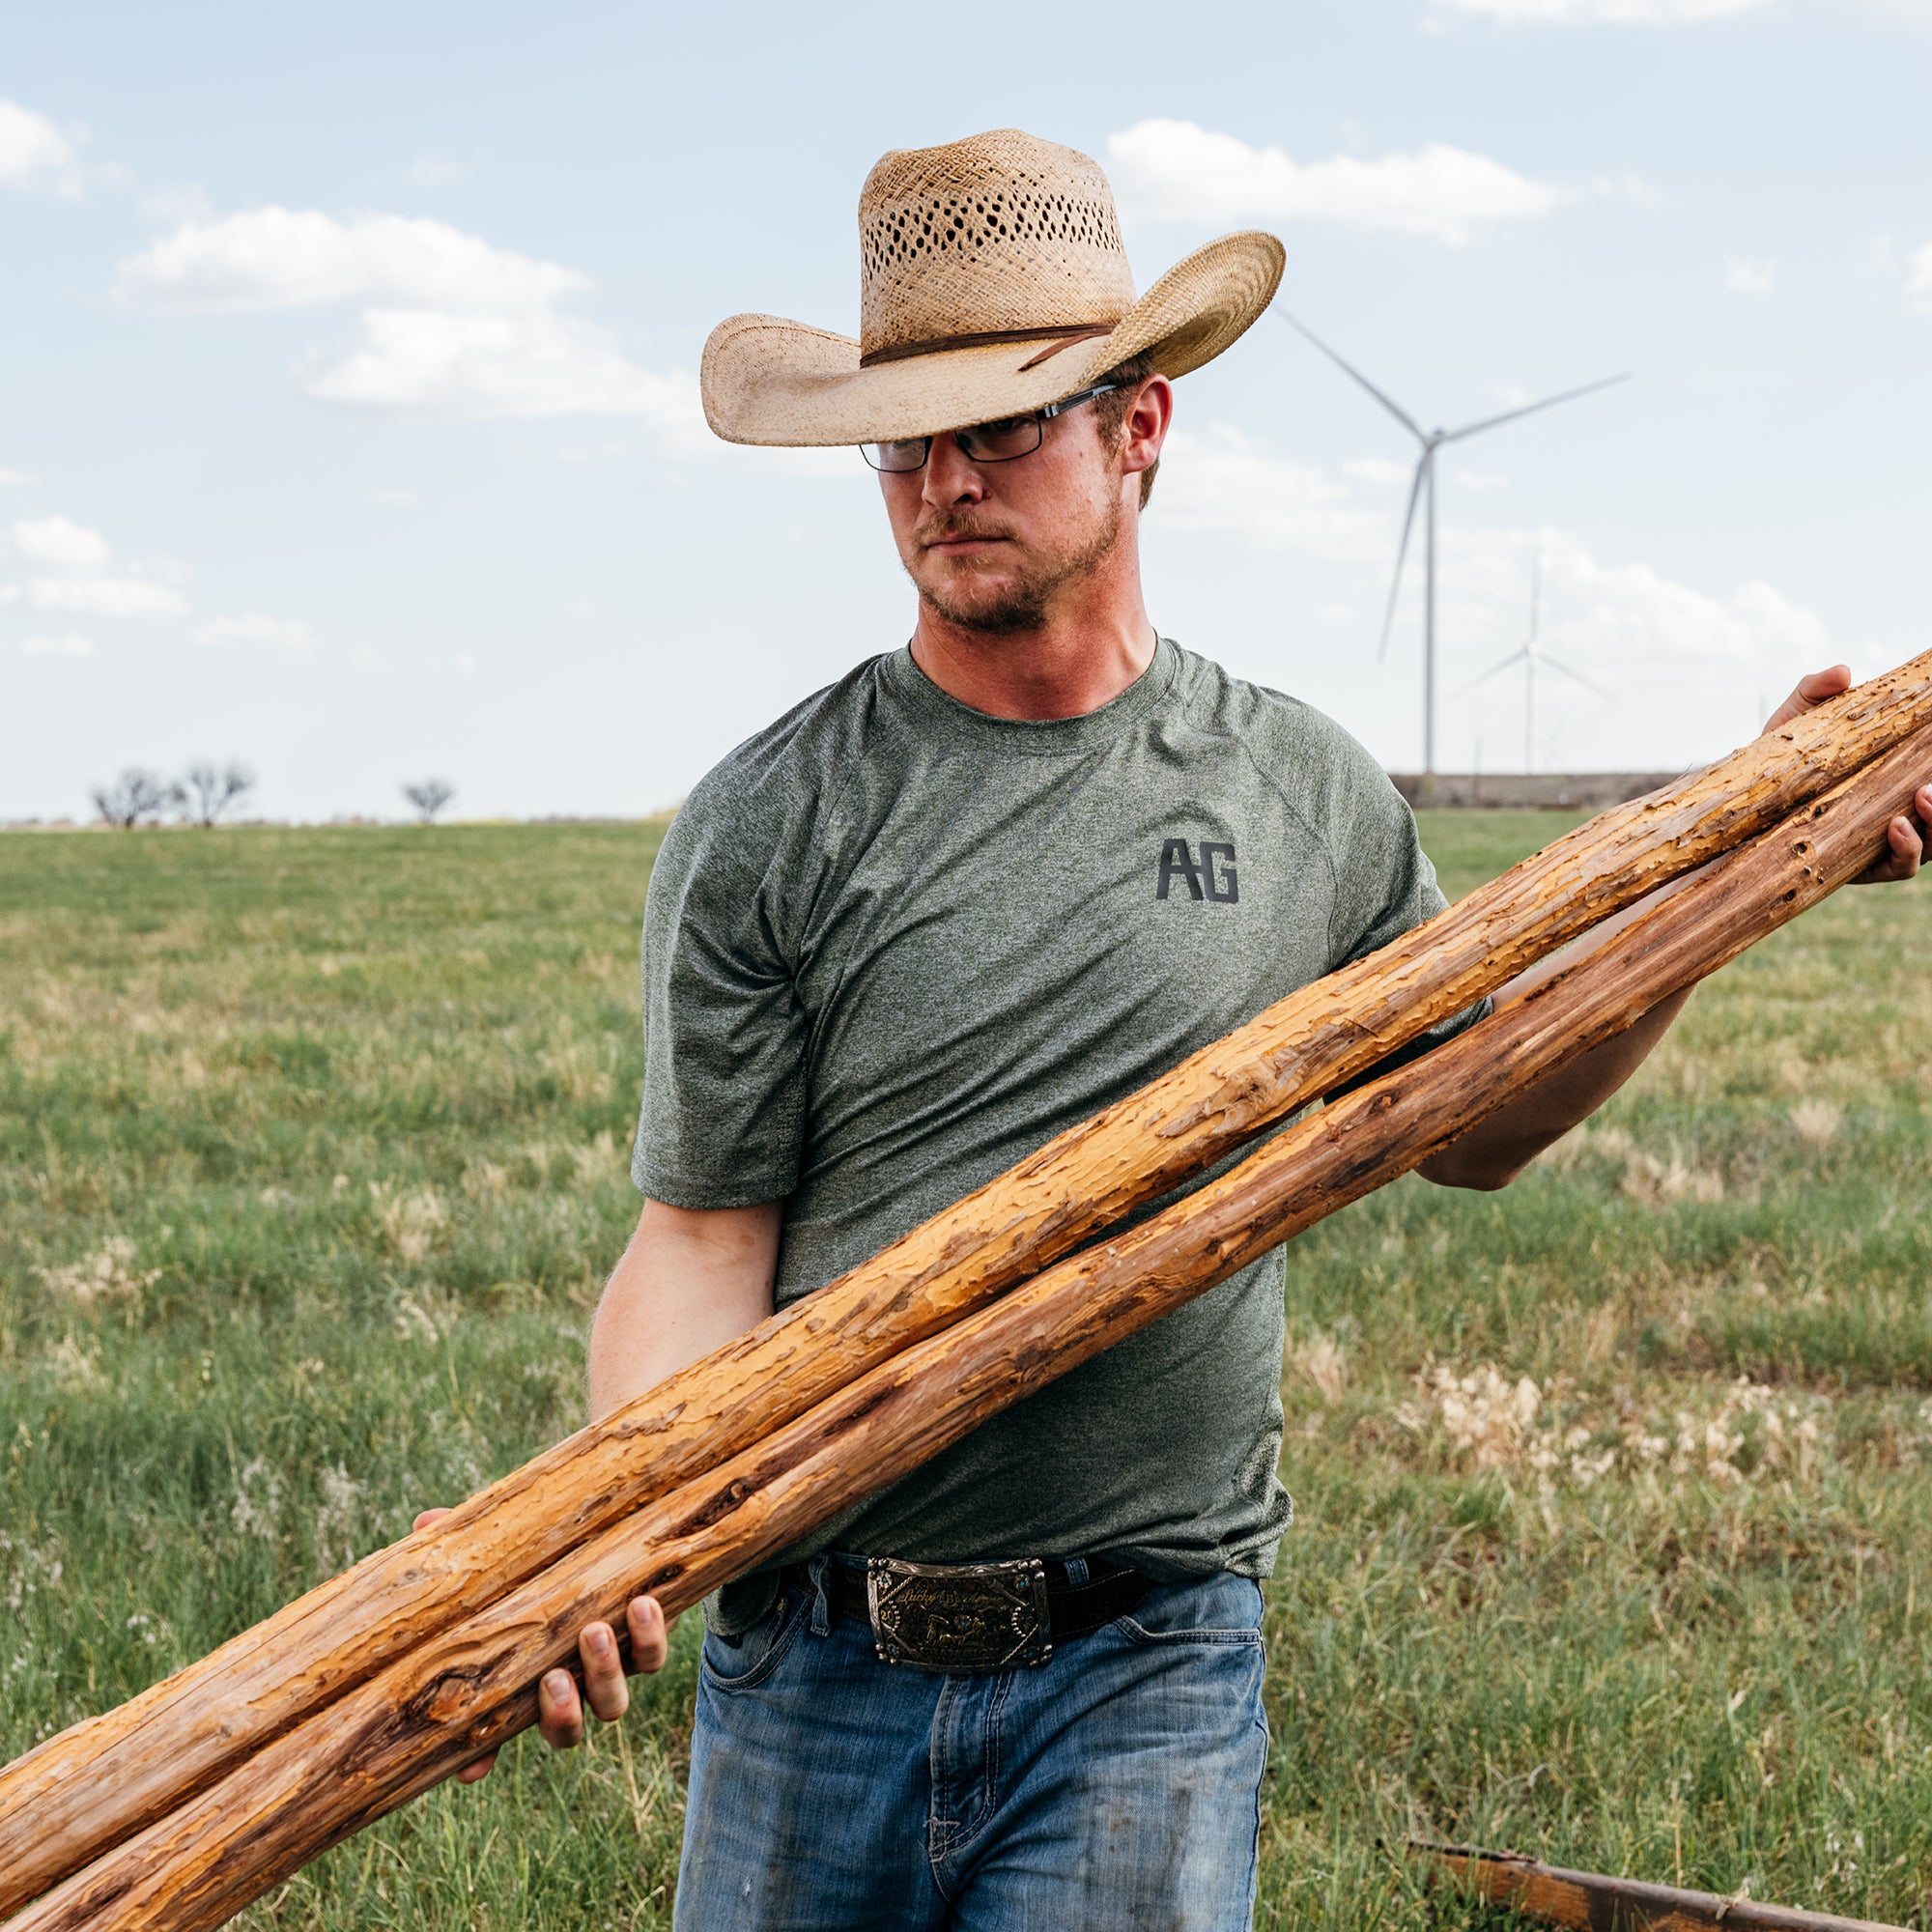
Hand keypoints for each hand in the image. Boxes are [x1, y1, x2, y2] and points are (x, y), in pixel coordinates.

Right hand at [412, 1507, 674, 1785]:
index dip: (481, 1758)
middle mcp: (568, 1686)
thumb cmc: (547, 1559)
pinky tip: (642, 1603)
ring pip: (610, 1703)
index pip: (496, 1735)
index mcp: (524, 1680)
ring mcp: (609, 1669)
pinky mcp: (648, 1642)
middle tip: (552, 1679)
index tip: (469, 1767)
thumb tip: (424, 1523)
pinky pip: (652, 1657)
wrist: (626, 1544)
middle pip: (565, 1730)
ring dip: (603, 1673)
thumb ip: (471, 1549)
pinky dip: (649, 1637)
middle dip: (560, 1714)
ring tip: (594, 1630)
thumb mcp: (506, 1556)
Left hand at [1762, 665, 1927, 883]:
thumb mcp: (1795, 716)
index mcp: (1890, 774)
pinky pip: (1899, 867)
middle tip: (1930, 783)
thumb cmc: (1777, 755)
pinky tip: (1897, 827)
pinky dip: (1907, 850)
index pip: (1927, 771)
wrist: (1738, 802)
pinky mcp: (1859, 866)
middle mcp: (1894, 808)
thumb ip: (1816, 690)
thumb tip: (1845, 672)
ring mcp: (1879, 840)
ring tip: (1923, 797)